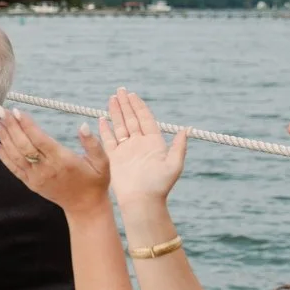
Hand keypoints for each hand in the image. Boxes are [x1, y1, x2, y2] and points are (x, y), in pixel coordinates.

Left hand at [0, 108, 110, 213]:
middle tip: (0, 109)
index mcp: (63, 161)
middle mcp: (46, 169)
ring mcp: (36, 177)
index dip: (27, 125)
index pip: (40, 140)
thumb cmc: (95, 181)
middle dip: (10, 126)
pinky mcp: (31, 183)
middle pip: (23, 145)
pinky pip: (13, 168)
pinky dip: (3, 155)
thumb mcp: (102, 162)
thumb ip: (93, 144)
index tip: (17, 110)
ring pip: (15, 155)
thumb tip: (83, 125)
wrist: (85, 206)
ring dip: (3, 137)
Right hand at [97, 89, 186, 207]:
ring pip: (119, 126)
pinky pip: (109, 140)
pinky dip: (105, 129)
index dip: (139, 106)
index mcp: (154, 143)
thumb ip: (179, 146)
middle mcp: (140, 143)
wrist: (142, 200)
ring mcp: (126, 150)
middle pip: (131, 119)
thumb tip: (187, 129)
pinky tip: (101, 119)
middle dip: (126, 104)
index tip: (133, 95)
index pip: (145, 119)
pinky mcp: (115, 157)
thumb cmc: (160, 185)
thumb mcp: (174, 164)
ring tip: (111, 98)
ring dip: (115, 112)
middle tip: (120, 90)